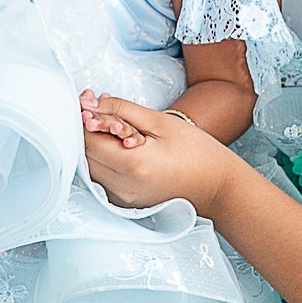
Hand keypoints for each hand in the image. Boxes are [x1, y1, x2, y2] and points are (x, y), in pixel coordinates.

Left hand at [81, 91, 232, 217]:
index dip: (83, 117)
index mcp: (133, 166)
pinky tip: (117, 143)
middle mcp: (123, 187)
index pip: (88, 140)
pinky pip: (102, 177)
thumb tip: (90, 104)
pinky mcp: (125, 202)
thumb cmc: (197, 153)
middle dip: (86, 129)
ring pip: (90, 167)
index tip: (89, 100)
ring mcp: (123, 199)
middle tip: (96, 107)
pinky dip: (103, 158)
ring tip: (111, 124)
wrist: (218, 186)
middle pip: (84, 155)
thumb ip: (121, 110)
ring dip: (94, 143)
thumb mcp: (159, 121)